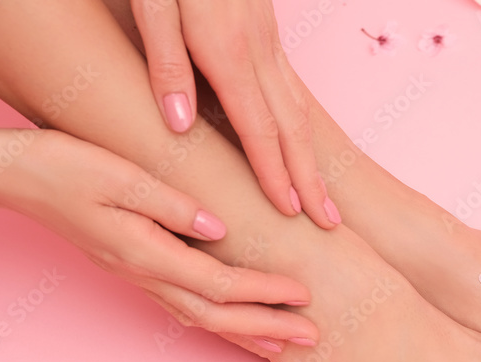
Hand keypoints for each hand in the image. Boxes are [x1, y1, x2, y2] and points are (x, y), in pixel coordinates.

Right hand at [0, 127, 316, 350]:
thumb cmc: (64, 167)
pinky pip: (186, 305)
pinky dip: (218, 319)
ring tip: (286, 343)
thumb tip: (221, 229)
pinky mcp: (136, 268)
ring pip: (201, 317)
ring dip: (245, 332)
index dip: (266, 292)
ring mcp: (139, 276)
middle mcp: (146, 274)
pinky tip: (236, 322)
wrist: (14, 177)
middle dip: (267, 327)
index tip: (305, 295)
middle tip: (313, 336)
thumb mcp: (120, 176)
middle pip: (217, 314)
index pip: (221, 283)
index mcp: (146, 253)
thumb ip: (173, 205)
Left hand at [134, 0, 340, 227]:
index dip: (275, 174)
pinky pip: (293, 90)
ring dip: (313, 157)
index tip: (291, 212)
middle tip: (329, 222)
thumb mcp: (151, 6)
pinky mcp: (267, 32)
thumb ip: (166, 65)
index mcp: (227, 51)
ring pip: (300, 109)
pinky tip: (303, 145)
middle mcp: (258, 51)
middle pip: (293, 127)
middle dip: (311, 178)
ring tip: (324, 195)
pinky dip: (303, 128)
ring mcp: (269, 41)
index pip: (259, 128)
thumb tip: (179, 126)